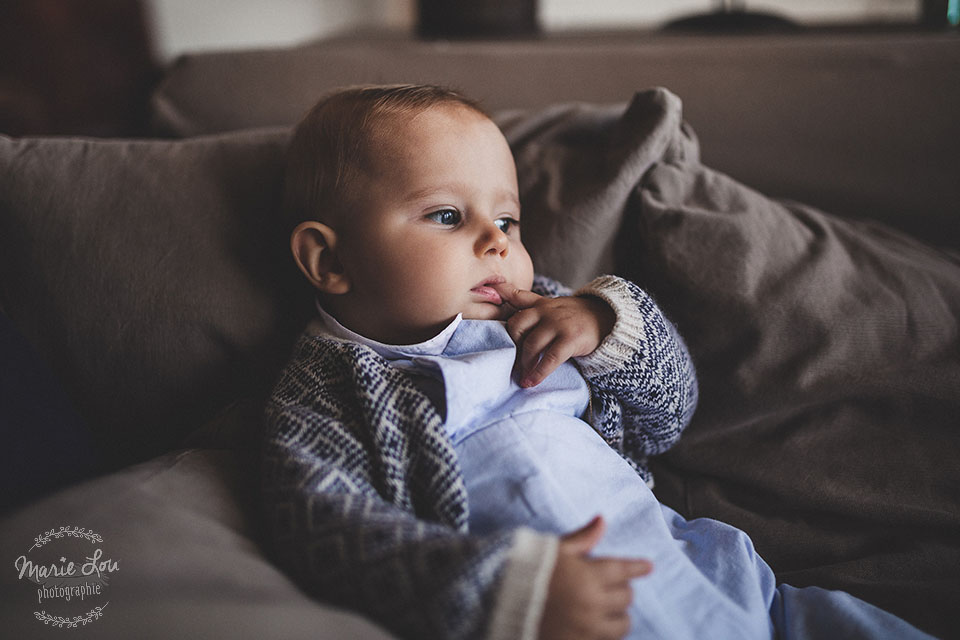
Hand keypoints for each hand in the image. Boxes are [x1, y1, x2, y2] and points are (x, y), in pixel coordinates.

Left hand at [493, 283, 615, 387]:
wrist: (605, 318)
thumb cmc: (571, 314)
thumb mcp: (548, 303)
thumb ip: (523, 299)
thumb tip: (497, 289)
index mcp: (539, 305)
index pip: (514, 310)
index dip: (504, 329)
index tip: (499, 343)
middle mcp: (546, 312)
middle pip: (518, 328)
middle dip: (512, 348)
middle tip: (511, 364)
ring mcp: (559, 325)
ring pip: (532, 344)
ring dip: (524, 364)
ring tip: (521, 378)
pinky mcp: (571, 339)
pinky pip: (551, 358)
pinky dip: (539, 372)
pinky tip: (532, 381)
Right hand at [539, 515, 651, 639]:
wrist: (501, 602)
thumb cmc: (528, 571)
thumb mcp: (555, 550)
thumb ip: (583, 538)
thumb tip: (602, 520)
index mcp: (587, 577)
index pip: (623, 570)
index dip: (637, 567)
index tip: (647, 566)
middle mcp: (592, 604)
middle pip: (627, 597)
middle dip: (622, 588)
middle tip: (611, 584)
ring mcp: (587, 628)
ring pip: (623, 623)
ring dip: (618, 613)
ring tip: (606, 606)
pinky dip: (607, 630)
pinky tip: (597, 622)